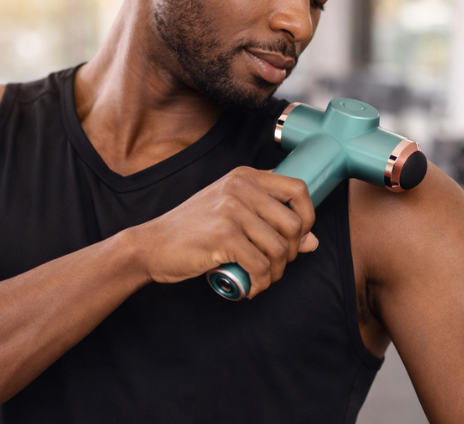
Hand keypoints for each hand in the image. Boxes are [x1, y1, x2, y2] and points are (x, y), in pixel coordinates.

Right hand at [132, 166, 317, 297]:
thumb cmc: (192, 229)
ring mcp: (231, 210)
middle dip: (291, 253)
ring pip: (279, 249)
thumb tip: (312, 241)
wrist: (151, 244)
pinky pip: (261, 266)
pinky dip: (261, 283)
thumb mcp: (230, 212)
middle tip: (275, 265)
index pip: (298, 189)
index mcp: (244, 176)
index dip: (308, 217)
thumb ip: (268, 219)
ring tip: (262, 278)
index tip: (299, 237)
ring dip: (276, 273)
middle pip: (294, 224)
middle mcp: (240, 187)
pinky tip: (251, 287)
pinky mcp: (223, 236)